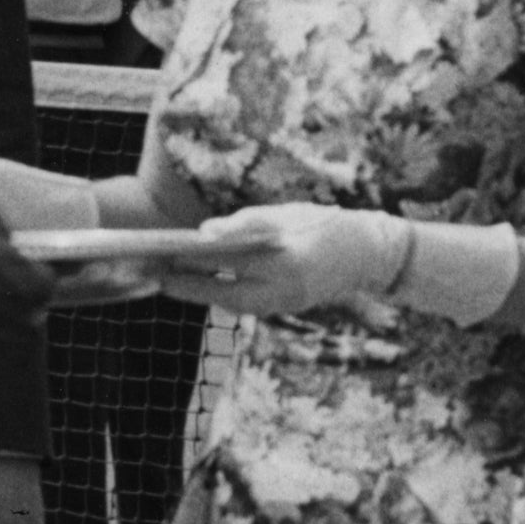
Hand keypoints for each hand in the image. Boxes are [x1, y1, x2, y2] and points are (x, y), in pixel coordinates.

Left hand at [158, 203, 403, 314]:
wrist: (366, 253)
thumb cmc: (321, 223)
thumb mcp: (285, 214)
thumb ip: (245, 223)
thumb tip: (204, 234)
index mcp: (284, 258)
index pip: (228, 261)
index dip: (193, 259)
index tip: (164, 255)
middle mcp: (285, 288)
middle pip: (224, 293)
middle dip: (190, 286)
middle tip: (158, 277)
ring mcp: (287, 304)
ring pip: (234, 304)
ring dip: (203, 294)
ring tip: (173, 281)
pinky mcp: (287, 309)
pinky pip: (248, 306)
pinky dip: (224, 296)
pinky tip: (204, 285)